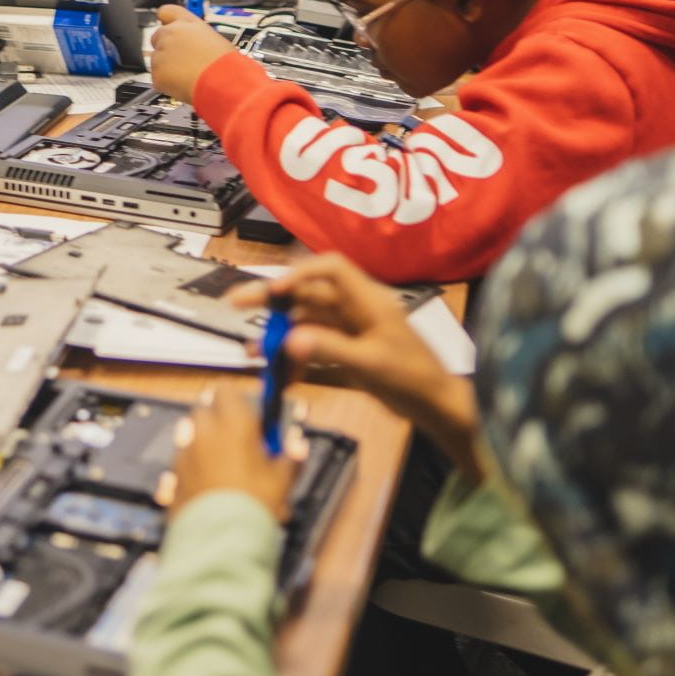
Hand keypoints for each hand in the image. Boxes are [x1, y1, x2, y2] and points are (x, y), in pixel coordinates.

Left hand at [150, 4, 235, 102]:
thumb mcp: (214, 38)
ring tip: (188, 74)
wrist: (222, 81)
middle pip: (158, 36)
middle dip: (166, 47)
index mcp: (187, 22)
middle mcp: (171, 33)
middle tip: (182, 60)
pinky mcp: (156, 72)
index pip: (166, 11)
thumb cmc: (224, 62)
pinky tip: (183, 83)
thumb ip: (196, 36)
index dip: (166, 20)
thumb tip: (193, 43)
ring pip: (157, 59)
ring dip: (167, 66)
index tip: (166, 25)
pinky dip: (166, 82)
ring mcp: (161, 52)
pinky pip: (157, 77)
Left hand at [164, 386, 297, 520]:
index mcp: (232, 423)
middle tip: (238, 439)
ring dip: (203, 440)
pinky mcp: (172, 475)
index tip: (248, 413)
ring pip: (190, 433)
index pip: (226, 390)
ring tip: (222, 463)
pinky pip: (181, 460)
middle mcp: (203, 431)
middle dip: (218, 418)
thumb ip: (291, 457)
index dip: (236, 399)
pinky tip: (207, 482)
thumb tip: (298, 444)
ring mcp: (184, 452)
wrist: (221, 540)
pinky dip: (192, 465)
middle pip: (205, 409)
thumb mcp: (282, 481)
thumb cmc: (254, 505)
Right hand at [231, 254, 480, 474]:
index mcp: (368, 300)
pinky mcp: (347, 351)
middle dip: (273, 299)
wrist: (438, 407)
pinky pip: (313, 347)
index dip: (298, 272)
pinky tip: (279, 373)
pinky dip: (295, 357)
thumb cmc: (415, 379)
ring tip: (254, 350)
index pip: (330, 268)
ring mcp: (351, 331)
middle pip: (309, 293)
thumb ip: (330, 350)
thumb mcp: (372, 364)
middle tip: (237, 303)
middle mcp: (356, 309)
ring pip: (306, 322)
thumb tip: (290, 340)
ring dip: (280, 334)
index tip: (272, 290)